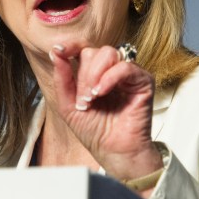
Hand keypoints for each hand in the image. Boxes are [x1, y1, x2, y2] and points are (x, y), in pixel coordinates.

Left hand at [48, 38, 161, 179]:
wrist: (114, 151)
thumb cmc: (95, 132)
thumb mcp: (68, 105)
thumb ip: (62, 78)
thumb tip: (55, 52)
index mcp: (94, 74)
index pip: (82, 49)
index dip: (70, 47)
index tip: (58, 50)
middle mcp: (110, 71)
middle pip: (93, 52)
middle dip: (83, 76)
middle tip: (83, 99)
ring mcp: (128, 75)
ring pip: (108, 54)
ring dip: (94, 76)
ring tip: (92, 98)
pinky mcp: (143, 81)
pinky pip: (125, 66)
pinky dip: (110, 77)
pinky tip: (102, 92)